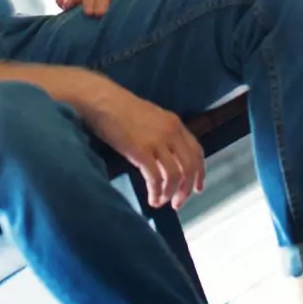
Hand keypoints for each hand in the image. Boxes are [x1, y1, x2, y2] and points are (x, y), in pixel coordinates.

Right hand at [71, 76, 204, 209]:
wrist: (102, 100)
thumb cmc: (121, 109)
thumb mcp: (151, 118)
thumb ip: (163, 135)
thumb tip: (166, 160)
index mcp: (175, 123)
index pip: (197, 152)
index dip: (199, 173)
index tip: (197, 188)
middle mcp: (171, 132)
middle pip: (190, 166)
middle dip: (186, 189)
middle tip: (178, 203)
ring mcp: (157, 141)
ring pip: (175, 175)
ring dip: (170, 193)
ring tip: (161, 202)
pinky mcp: (141, 151)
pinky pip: (155, 178)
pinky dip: (156, 192)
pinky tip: (151, 199)